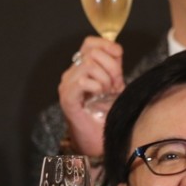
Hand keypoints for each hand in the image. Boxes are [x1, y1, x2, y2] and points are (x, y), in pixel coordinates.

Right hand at [58, 37, 123, 156]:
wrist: (99, 141)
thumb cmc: (105, 115)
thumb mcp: (114, 85)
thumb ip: (114, 67)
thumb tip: (116, 50)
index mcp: (81, 69)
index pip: (90, 43)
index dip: (106, 45)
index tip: (119, 57)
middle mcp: (71, 74)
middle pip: (92, 52)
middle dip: (111, 66)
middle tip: (115, 84)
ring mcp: (67, 86)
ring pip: (89, 64)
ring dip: (105, 78)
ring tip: (108, 92)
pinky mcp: (67, 98)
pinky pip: (82, 81)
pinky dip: (96, 86)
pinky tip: (100, 96)